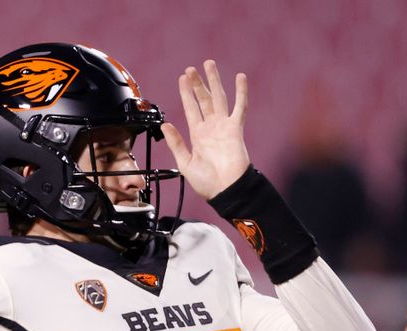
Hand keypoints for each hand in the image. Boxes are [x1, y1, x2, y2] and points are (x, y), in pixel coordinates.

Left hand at [161, 60, 249, 199]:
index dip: (186, 93)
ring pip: (219, 98)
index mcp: (197, 135)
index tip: (182, 78)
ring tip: (209, 65)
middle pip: (204, 99)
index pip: (191, 108)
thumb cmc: (206, 182)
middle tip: (191, 68)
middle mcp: (210, 128)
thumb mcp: (184, 162)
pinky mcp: (236, 129)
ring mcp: (224, 126)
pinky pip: (240, 107)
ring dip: (214, 81)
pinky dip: (241, 92)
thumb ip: (176, 143)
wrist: (225, 190)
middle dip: (197, 84)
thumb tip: (165, 124)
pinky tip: (240, 77)